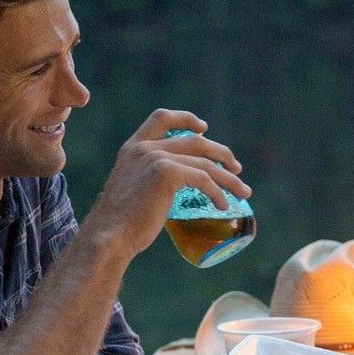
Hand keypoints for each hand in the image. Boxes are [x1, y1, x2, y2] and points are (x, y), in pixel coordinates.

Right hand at [86, 109, 250, 257]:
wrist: (110, 236)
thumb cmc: (122, 223)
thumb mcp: (133, 189)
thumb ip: (150, 178)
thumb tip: (179, 184)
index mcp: (132, 148)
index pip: (161, 118)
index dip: (186, 119)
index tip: (204, 129)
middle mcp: (144, 148)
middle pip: (194, 140)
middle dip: (220, 153)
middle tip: (236, 168)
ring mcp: (155, 158)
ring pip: (205, 163)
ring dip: (228, 178)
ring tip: (243, 192)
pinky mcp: (167, 174)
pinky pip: (204, 180)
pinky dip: (218, 193)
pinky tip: (223, 206)